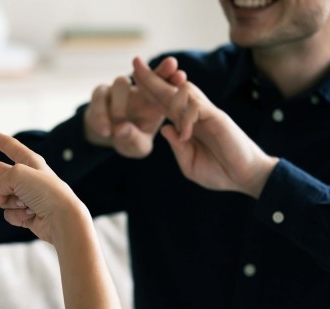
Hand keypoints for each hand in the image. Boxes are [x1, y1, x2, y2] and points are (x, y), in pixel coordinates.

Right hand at [0, 128, 89, 244]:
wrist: (62, 218)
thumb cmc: (45, 192)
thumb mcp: (17, 174)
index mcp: (31, 163)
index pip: (11, 146)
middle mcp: (28, 178)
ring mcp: (26, 197)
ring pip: (1, 197)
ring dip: (8, 202)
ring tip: (26, 204)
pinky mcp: (26, 214)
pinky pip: (8, 213)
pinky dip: (15, 215)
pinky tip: (29, 216)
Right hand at [84, 56, 186, 157]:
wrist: (105, 136)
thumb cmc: (128, 140)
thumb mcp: (136, 147)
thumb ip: (133, 140)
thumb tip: (121, 129)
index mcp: (154, 103)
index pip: (166, 88)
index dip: (173, 81)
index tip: (182, 76)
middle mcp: (138, 91)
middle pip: (150, 75)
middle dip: (161, 70)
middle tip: (172, 64)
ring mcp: (118, 89)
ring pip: (121, 83)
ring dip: (121, 104)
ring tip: (118, 127)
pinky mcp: (100, 94)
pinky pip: (99, 98)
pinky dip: (101, 115)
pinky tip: (105, 130)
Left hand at [131, 57, 277, 197]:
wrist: (244, 178)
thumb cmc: (219, 172)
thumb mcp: (189, 164)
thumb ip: (177, 147)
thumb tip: (164, 128)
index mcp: (185, 125)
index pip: (164, 102)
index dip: (149, 90)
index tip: (134, 76)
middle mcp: (194, 115)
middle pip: (170, 89)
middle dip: (151, 77)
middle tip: (135, 61)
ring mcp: (206, 113)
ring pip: (184, 90)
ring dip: (171, 101)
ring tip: (174, 123)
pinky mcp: (217, 116)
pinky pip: (195, 106)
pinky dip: (186, 118)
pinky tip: (187, 136)